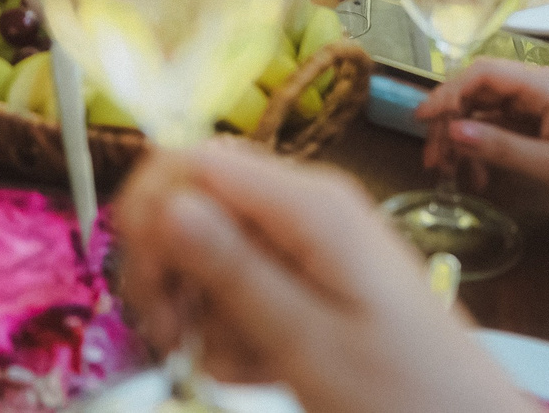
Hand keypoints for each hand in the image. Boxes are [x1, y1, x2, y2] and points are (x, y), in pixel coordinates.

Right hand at [112, 140, 532, 412]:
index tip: (146, 292)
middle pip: (194, 200)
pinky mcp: (314, 270)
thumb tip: (163, 203)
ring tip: (226, 364)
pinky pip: (244, 278)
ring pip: (210, 246)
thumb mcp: (308, 342)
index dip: (150, 215)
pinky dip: (232, 321)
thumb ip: (233, 270)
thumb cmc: (402, 395)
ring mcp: (311, 237)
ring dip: (199, 305)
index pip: (192, 160)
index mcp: (308, 205)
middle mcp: (306, 204)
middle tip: (174, 338)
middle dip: (168, 267)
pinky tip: (252, 364)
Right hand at [418, 60, 548, 234]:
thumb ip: (501, 147)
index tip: (423, 120)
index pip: (484, 74)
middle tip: (434, 160)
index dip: (448, 92)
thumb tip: (453, 131)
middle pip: (478, 91)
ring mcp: (537, 103)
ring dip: (462, 140)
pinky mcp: (536, 121)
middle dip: (451, 123)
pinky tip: (477, 176)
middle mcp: (539, 86)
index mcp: (547, 86)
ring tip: (451, 174)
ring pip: (482, 110)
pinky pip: (496, 126)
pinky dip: (481, 148)